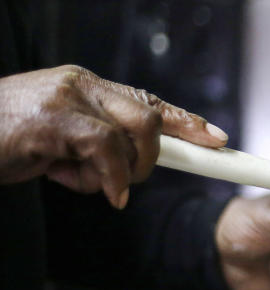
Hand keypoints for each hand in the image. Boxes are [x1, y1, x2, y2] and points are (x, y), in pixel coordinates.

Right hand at [0, 65, 227, 207]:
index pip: (147, 102)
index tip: (216, 139)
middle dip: (152, 160)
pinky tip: (101, 192)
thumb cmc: (7, 142)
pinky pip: (106, 149)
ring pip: (134, 134)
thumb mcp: (61, 143)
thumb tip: (130, 169)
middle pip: (149, 118)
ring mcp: (68, 97)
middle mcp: (82, 84)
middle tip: (125, 184)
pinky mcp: (55, 118)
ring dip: (122, 172)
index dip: (186, 121)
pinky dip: (111, 178)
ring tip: (83, 181)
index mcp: (87, 87)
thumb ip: (97, 147)